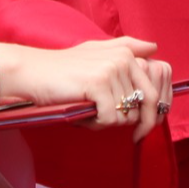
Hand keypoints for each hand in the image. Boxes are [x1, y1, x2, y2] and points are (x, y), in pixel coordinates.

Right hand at [0, 36, 172, 141]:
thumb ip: (126, 47)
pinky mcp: (98, 83)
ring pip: (127, 115)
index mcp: (126, 53)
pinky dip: (97, 124)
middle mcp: (123, 58)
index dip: (153, 115)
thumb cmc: (64, 68)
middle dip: (141, 126)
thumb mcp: (97, 51)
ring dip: (109, 123)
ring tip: (90, 114)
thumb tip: (155, 48)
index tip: (144, 129)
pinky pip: (110, 118)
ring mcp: (111, 70)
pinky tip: (83, 115)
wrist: (33, 72)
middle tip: (134, 139)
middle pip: (145, 105)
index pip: (155, 91)